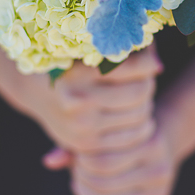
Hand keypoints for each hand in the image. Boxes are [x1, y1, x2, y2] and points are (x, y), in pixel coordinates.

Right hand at [27, 45, 161, 156]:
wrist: (36, 92)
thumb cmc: (71, 63)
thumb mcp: (88, 50)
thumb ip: (121, 51)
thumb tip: (158, 65)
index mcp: (78, 72)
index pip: (135, 68)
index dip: (148, 61)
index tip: (148, 59)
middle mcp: (77, 100)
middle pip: (140, 92)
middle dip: (148, 82)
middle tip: (145, 77)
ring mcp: (81, 126)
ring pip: (140, 115)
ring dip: (146, 104)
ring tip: (139, 95)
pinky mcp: (86, 144)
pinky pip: (131, 137)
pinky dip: (141, 126)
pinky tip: (138, 115)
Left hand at [69, 128, 177, 194]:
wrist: (163, 142)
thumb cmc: (122, 136)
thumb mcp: (102, 134)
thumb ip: (73, 146)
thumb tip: (47, 161)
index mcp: (147, 143)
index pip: (100, 161)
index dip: (80, 163)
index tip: (78, 158)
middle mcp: (158, 169)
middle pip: (103, 184)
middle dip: (81, 180)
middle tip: (77, 174)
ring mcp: (159, 192)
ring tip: (80, 185)